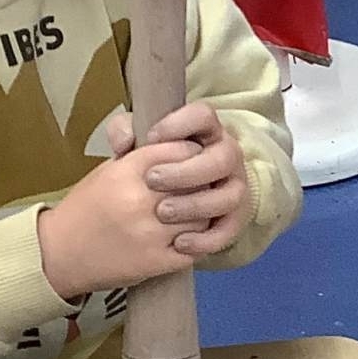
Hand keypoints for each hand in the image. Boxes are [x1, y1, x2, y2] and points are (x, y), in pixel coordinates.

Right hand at [39, 139, 207, 300]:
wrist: (59, 253)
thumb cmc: (85, 208)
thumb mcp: (107, 170)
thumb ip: (140, 154)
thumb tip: (173, 138)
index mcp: (128, 171)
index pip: (183, 151)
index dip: (191, 155)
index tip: (190, 160)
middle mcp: (141, 199)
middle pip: (198, 182)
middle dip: (200, 183)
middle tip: (196, 187)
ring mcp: (151, 232)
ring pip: (202, 215)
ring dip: (201, 213)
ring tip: (190, 212)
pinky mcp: (157, 261)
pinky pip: (196, 247)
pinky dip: (196, 241)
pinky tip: (184, 236)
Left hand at [104, 101, 252, 258]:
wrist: (170, 203)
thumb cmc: (155, 168)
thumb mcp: (138, 145)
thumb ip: (124, 132)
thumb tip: (123, 142)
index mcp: (207, 132)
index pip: (205, 115)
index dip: (182, 124)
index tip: (152, 137)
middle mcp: (227, 157)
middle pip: (223, 157)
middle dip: (188, 170)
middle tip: (152, 180)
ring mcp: (234, 189)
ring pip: (230, 196)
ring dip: (196, 204)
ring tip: (162, 212)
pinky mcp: (233, 221)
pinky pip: (228, 231)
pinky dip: (206, 239)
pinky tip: (179, 243)